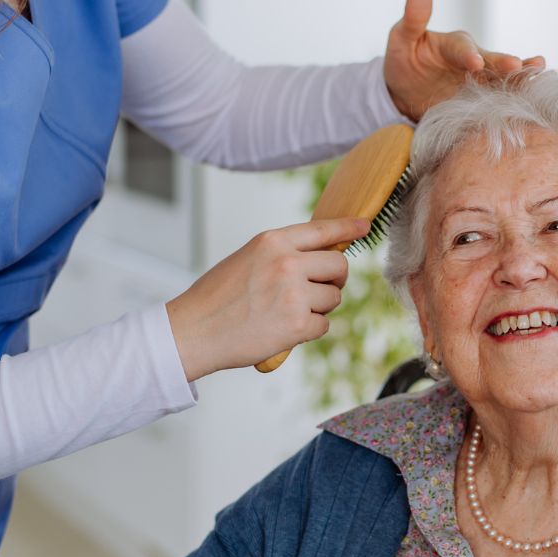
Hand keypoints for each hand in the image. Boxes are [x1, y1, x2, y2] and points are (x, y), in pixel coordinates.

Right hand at [166, 217, 369, 381]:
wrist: (193, 331)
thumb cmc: (216, 298)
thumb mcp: (247, 259)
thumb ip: (281, 254)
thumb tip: (318, 258)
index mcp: (272, 241)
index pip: (322, 230)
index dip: (348, 227)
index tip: (364, 225)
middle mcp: (287, 262)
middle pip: (338, 266)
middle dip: (334, 280)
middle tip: (317, 290)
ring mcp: (294, 293)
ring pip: (333, 298)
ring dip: (319, 308)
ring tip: (287, 312)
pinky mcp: (298, 324)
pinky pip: (323, 325)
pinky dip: (308, 330)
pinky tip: (283, 329)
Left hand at [383, 0, 544, 119]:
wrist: (406, 93)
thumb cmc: (405, 60)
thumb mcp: (402, 38)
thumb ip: (413, 18)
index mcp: (455, 45)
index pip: (463, 48)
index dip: (469, 55)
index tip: (474, 62)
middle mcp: (475, 62)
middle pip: (492, 63)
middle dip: (505, 65)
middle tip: (518, 66)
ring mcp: (481, 83)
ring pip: (504, 81)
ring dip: (522, 80)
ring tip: (543, 77)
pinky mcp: (483, 104)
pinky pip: (501, 102)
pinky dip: (517, 102)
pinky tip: (537, 100)